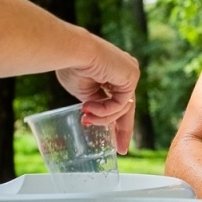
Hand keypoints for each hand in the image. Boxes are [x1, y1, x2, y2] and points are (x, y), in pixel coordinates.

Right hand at [55, 32, 139, 153]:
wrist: (71, 51)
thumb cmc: (70, 66)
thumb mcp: (84, 91)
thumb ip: (94, 103)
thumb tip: (95, 118)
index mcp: (113, 73)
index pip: (119, 101)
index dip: (116, 122)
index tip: (117, 143)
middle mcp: (125, 71)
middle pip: (127, 106)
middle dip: (122, 129)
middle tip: (120, 149)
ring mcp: (130, 72)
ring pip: (122, 108)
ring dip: (102, 118)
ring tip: (85, 117)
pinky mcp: (131, 75)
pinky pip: (121, 105)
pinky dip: (104, 111)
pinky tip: (88, 107)